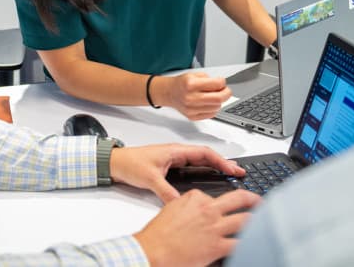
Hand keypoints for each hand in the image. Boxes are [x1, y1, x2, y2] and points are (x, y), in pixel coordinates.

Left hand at [109, 143, 244, 202]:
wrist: (114, 163)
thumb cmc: (130, 163)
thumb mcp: (150, 178)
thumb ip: (166, 191)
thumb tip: (181, 202)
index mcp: (175, 151)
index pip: (204, 154)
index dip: (221, 161)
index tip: (234, 169)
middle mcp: (176, 153)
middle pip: (206, 157)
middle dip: (223, 164)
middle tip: (238, 173)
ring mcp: (173, 160)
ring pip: (199, 162)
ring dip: (214, 167)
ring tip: (228, 175)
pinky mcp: (169, 167)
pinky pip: (191, 168)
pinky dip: (203, 171)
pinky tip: (208, 179)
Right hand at [134, 189, 260, 266]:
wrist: (152, 251)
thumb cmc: (157, 235)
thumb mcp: (170, 209)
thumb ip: (186, 206)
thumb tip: (194, 211)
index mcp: (194, 198)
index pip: (214, 196)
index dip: (219, 203)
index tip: (223, 207)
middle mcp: (208, 210)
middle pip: (239, 198)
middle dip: (253, 198)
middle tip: (260, 200)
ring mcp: (215, 228)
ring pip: (245, 219)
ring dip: (258, 219)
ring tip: (265, 221)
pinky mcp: (218, 246)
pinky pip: (240, 244)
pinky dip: (250, 244)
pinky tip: (256, 244)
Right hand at [155, 72, 230, 119]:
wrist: (170, 93)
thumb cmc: (182, 84)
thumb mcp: (194, 75)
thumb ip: (209, 79)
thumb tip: (222, 86)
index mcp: (191, 84)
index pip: (216, 84)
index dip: (223, 82)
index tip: (222, 82)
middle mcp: (190, 97)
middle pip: (218, 99)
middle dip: (226, 93)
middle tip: (226, 90)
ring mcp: (191, 109)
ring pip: (216, 107)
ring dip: (219, 101)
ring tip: (214, 96)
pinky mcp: (192, 117)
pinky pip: (211, 115)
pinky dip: (214, 108)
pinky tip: (209, 103)